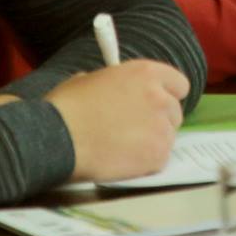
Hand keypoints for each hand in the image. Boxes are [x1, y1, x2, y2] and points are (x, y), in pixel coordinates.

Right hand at [44, 60, 190, 182]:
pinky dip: (146, 162)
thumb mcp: (88, 79)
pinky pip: (160, 158)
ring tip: (124, 147)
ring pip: (169, 136)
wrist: (57, 139)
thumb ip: (113, 82)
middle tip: (135, 129)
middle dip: (159, 120)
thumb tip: (114, 89)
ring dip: (152, 141)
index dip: (165, 94)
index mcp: (146, 73)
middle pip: (174, 112)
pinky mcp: (157, 155)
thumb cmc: (66, 107)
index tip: (153, 104)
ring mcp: (161, 128)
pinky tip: (124, 160)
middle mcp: (160, 97)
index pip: (178, 84)